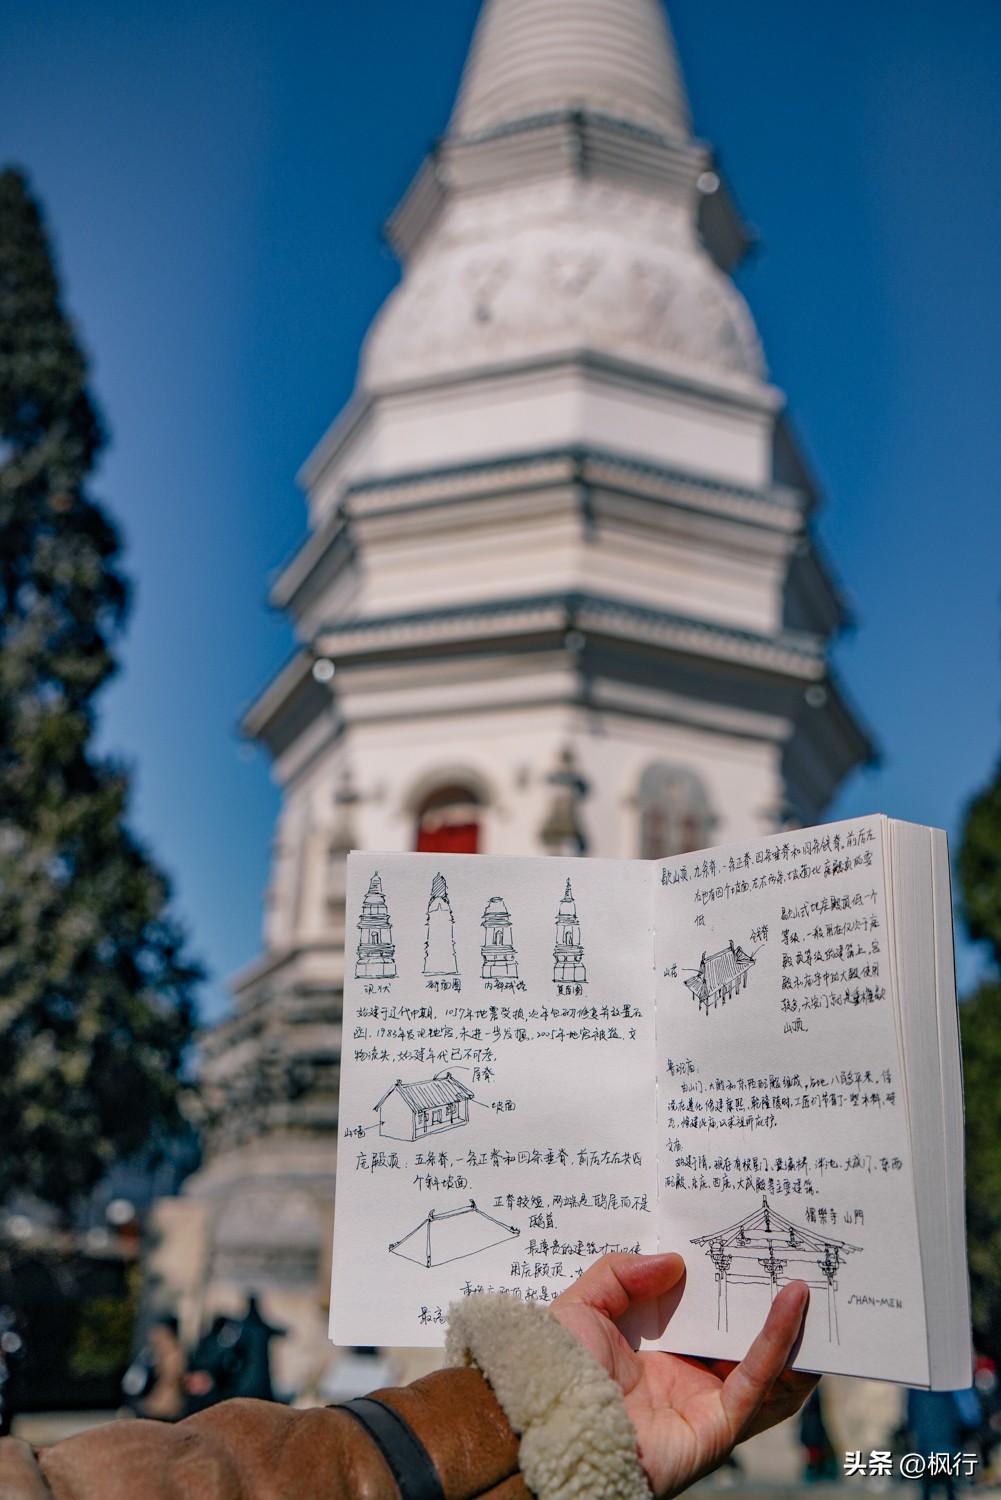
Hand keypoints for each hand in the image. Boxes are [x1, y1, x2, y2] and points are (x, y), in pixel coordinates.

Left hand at [551, 1253, 817, 1498]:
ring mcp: (705, 1402)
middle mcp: (684, 1378)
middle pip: (739, 1337)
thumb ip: (620, 1275)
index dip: (721, 1280)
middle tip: (792, 1254)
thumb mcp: (581, 1308)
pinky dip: (779, 1339)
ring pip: (764, 1362)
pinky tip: (792, 1299)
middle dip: (765, 1300)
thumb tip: (675, 1261)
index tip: (741, 1240)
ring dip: (789, 1323)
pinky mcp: (720, 1424)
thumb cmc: (558, 1372)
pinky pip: (758, 1378)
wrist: (553, 1426)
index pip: (699, 1312)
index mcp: (652, 1353)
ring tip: (809, 1276)